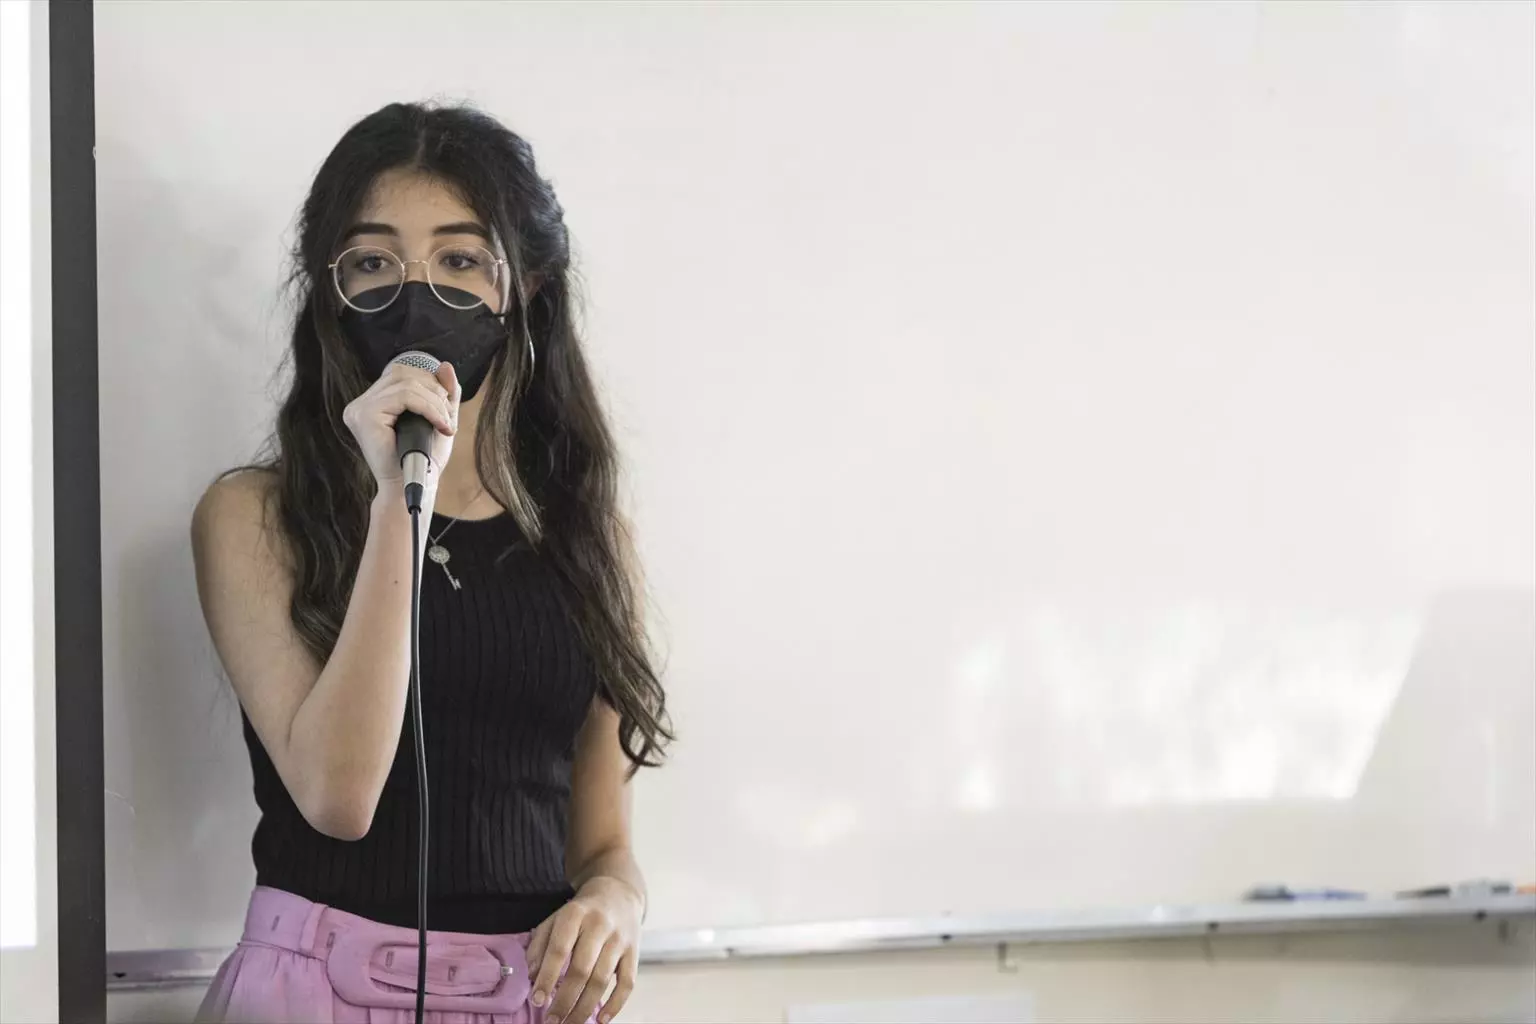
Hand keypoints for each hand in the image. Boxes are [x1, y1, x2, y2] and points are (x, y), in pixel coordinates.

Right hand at [341, 361, 459, 488]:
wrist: (414, 486)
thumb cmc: (423, 457)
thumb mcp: (438, 418)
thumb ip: (443, 392)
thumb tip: (444, 365)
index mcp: (372, 402)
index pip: (401, 374)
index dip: (429, 383)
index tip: (447, 408)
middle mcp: (361, 403)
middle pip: (403, 374)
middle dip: (434, 391)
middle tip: (449, 417)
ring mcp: (360, 409)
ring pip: (406, 385)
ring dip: (435, 402)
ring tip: (446, 423)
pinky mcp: (365, 416)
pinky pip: (404, 397)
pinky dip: (429, 408)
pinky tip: (440, 424)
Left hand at [527, 878, 641, 1023]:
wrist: (619, 893)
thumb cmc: (581, 912)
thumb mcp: (556, 918)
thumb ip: (540, 944)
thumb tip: (532, 976)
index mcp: (575, 914)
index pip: (559, 950)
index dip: (547, 977)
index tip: (537, 1000)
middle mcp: (599, 925)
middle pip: (582, 969)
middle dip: (565, 1000)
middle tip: (552, 1021)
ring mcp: (619, 939)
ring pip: (602, 980)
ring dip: (585, 1008)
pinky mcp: (634, 951)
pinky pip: (628, 982)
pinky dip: (616, 1005)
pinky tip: (601, 1020)